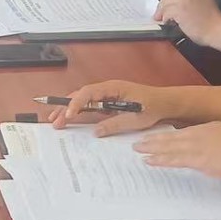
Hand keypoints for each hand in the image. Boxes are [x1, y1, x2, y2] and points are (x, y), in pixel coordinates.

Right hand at [49, 80, 167, 135]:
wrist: (166, 103)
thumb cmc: (154, 106)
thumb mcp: (135, 118)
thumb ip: (115, 124)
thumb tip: (96, 131)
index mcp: (113, 88)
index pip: (89, 93)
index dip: (77, 103)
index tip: (70, 115)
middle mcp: (107, 89)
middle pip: (81, 95)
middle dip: (66, 107)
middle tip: (55, 120)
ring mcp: (107, 94)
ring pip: (83, 100)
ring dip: (69, 109)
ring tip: (56, 120)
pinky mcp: (108, 101)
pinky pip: (90, 105)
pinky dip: (79, 111)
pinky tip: (70, 119)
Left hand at [133, 121, 220, 181]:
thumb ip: (217, 142)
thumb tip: (209, 152)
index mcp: (207, 129)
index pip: (181, 133)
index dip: (166, 135)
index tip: (155, 137)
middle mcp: (199, 136)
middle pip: (171, 138)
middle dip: (153, 141)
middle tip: (137, 143)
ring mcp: (197, 148)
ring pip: (169, 148)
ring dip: (152, 149)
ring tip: (138, 150)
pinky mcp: (199, 161)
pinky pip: (176, 160)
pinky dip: (162, 160)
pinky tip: (151, 160)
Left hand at [154, 0, 220, 44]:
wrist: (217, 30)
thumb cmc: (213, 21)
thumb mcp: (204, 2)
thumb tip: (176, 3)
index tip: (167, 3)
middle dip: (164, 3)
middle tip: (160, 12)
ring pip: (166, 2)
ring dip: (162, 11)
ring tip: (161, 18)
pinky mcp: (180, 9)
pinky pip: (166, 11)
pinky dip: (164, 17)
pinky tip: (166, 22)